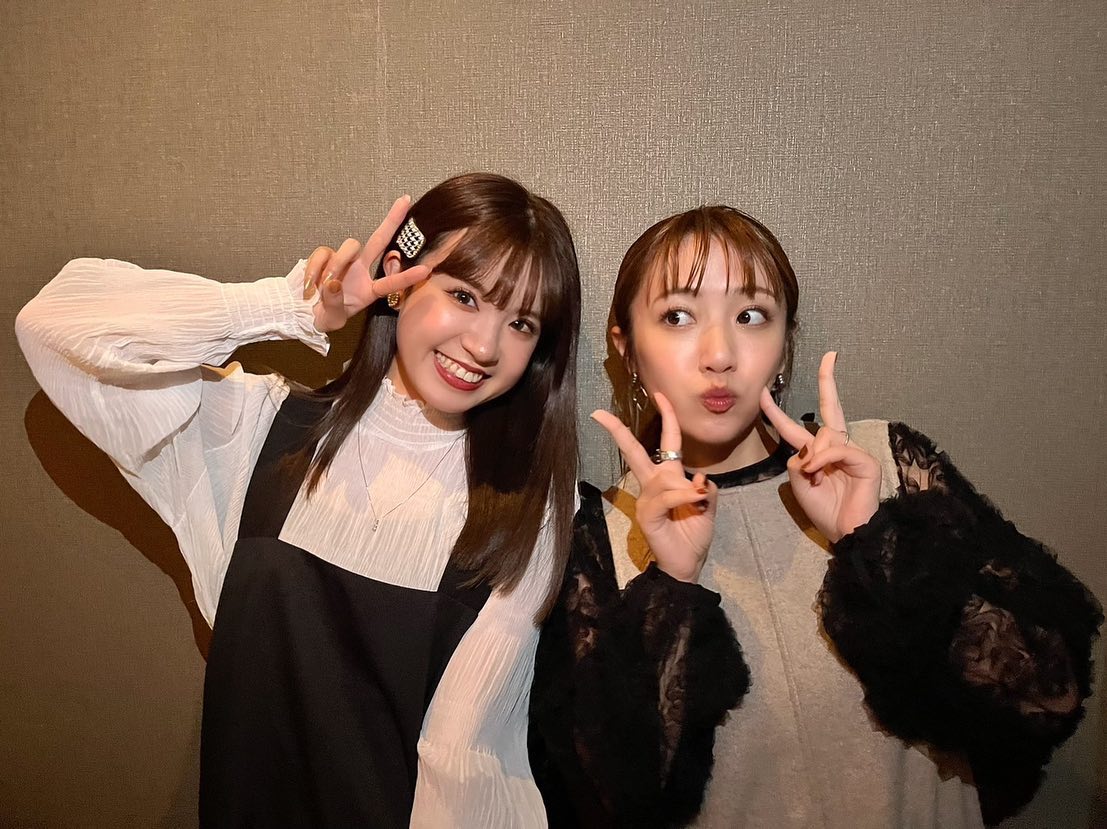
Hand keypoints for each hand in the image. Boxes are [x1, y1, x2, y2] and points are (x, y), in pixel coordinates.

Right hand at [303, 195, 430, 332]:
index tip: (425, 270)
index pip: (391, 282)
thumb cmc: (323, 315)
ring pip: (349, 246)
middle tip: (405, 201)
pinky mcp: (325, 255)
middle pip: (379, 240)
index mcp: (369, 289)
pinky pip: (323, 254)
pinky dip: (314, 269)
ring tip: (323, 286)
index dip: (407, 277)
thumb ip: (333, 304)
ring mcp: (343, 260)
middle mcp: (360, 270)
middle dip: (392, 221)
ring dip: (337, 264)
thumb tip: (333, 283)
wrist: (301, 311)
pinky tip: (309, 285)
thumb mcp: (331, 319)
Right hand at [592, 392, 717, 582]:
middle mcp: (655, 485)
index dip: (666, 417)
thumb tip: (699, 476)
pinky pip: (666, 496)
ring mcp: (647, 500)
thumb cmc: (694, 535)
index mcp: (669, 478)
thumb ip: (707, 490)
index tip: (659, 395)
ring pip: (663, 478)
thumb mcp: (708, 507)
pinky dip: (681, 497)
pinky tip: (691, 502)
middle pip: (635, 452)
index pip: (667, 441)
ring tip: (696, 501)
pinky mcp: (646, 515)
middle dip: (618, 431)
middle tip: (600, 414)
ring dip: (684, 488)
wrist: (686, 565)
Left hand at [760, 352, 880, 542]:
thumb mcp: (798, 481)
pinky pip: (837, 449)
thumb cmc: (823, 509)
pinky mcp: (866, 460)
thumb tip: (810, 447)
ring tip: (813, 477)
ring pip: (824, 435)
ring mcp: (853, 452)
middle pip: (830, 407)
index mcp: (817, 452)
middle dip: (828, 380)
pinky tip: (819, 473)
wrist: (846, 531)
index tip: (763, 392)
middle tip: (829, 356)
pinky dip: (823, 460)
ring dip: (813, 457)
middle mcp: (836, 446)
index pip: (794, 427)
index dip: (776, 412)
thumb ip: (798, 458)